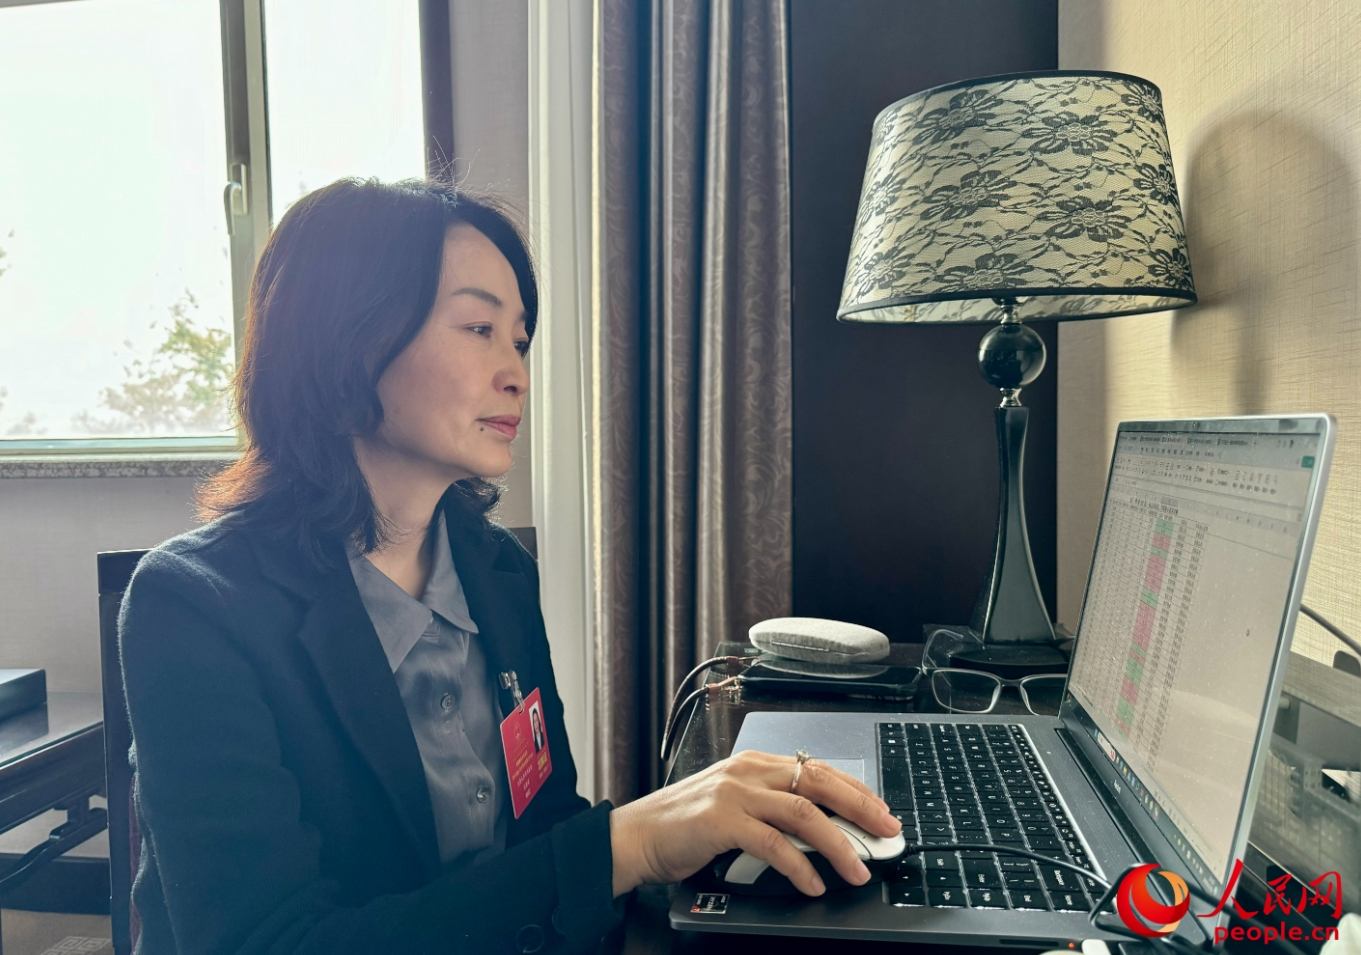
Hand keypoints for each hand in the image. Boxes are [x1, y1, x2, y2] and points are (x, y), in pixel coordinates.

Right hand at [608, 750, 901, 896]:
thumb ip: (770, 806)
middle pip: (819, 782)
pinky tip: (813, 883)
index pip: (817, 769)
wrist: (636, 835)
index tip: (881, 811)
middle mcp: (748, 771)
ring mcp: (734, 793)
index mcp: (754, 764)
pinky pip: (773, 843)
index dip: (855, 790)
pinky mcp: (721, 820)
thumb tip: (820, 826)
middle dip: (861, 807)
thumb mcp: (733, 804)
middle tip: (887, 831)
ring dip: (838, 843)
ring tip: (857, 868)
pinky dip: (799, 866)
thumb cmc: (683, 824)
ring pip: (803, 812)